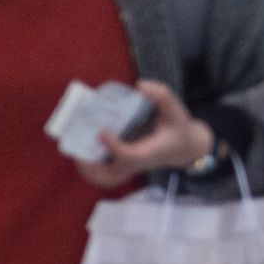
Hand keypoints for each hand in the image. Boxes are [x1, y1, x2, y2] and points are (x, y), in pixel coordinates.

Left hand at [75, 81, 212, 187]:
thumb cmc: (179, 129)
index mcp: (149, 152)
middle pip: (110, 176)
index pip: (129, 155)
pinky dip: (92, 168)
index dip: (113, 145)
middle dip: (91, 167)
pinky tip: (84, 152)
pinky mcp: (126, 166)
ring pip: (105, 178)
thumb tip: (140, 85)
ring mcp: (131, 168)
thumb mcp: (176, 110)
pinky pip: (105, 174)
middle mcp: (138, 163)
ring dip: (89, 169)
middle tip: (78, 150)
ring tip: (77, 152)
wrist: (186, 148)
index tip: (101, 131)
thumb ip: (163, 96)